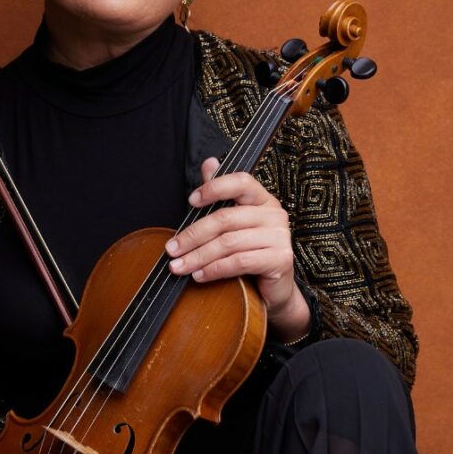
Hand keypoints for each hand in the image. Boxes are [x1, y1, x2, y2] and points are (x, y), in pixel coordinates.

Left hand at [165, 158, 311, 341]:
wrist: (273, 290)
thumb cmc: (250, 253)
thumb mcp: (233, 224)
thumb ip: (221, 194)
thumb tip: (209, 163)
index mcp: (263, 200)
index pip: (240, 182)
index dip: (214, 188)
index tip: (190, 202)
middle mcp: (275, 214)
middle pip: (226, 218)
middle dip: (193, 235)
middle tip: (171, 249)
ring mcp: (280, 237)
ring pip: (229, 243)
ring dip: (198, 256)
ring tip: (179, 267)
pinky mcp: (280, 259)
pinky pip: (239, 262)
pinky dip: (214, 270)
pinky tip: (199, 276)